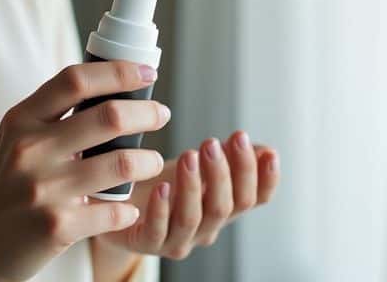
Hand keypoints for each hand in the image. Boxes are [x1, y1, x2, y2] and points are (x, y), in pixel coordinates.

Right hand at [0, 61, 170, 281]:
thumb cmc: (0, 190)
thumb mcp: (13, 143)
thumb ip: (50, 118)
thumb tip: (108, 90)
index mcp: (20, 121)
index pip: (76, 80)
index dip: (118, 72)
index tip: (146, 74)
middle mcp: (30, 150)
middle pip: (109, 116)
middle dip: (147, 112)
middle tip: (161, 114)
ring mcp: (44, 189)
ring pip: (123, 163)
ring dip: (149, 161)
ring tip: (152, 162)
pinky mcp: (57, 227)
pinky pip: (116, 211)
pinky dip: (130, 209)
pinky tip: (127, 208)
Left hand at [91, 131, 279, 262]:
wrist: (118, 202)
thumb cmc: (161, 181)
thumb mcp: (197, 165)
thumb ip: (229, 158)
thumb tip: (266, 150)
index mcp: (222, 207)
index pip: (254, 199)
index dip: (266, 180)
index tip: (268, 153)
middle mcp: (205, 228)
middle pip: (227, 207)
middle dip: (225, 174)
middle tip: (213, 143)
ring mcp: (177, 240)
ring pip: (194, 219)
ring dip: (194, 186)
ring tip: (190, 156)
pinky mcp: (146, 243)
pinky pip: (157, 231)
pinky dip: (161, 209)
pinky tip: (161, 186)